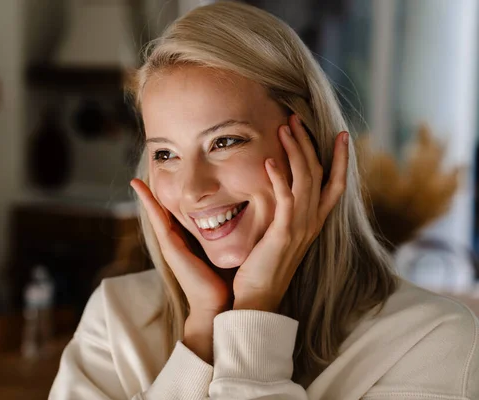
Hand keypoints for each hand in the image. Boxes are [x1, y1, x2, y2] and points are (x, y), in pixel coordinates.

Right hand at [130, 179, 230, 362]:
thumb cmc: (227, 283)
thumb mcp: (229, 253)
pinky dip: (148, 203)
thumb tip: (248, 224)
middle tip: (147, 175)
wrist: (218, 307)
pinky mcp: (169, 247)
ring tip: (137, 179)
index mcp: (189, 243)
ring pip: (157, 214)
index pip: (180, 216)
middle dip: (156, 196)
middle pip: (164, 214)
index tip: (172, 182)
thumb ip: (231, 240)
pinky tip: (140, 187)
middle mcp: (176, 243)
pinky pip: (157, 219)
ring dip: (146, 196)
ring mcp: (170, 245)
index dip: (174, 200)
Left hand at [232, 115, 348, 311]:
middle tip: (296, 119)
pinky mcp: (284, 233)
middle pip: (319, 174)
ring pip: (305, 180)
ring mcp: (300, 227)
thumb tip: (281, 192)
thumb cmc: (266, 267)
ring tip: (285, 127)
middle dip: (309, 144)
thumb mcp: (281, 236)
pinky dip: (279, 178)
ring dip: (295, 151)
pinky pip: (286, 200)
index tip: (342, 135)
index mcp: (314, 222)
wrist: (260, 298)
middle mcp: (312, 222)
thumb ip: (286, 214)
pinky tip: (270, 161)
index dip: (341, 160)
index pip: (335, 185)